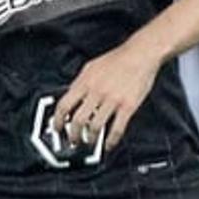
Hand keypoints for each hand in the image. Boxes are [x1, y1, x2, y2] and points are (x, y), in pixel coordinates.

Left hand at [52, 39, 160, 156]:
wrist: (141, 54)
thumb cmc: (118, 59)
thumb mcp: (91, 66)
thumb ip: (80, 82)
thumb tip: (70, 96)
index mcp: (85, 82)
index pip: (64, 105)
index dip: (57, 120)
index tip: (57, 128)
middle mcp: (96, 92)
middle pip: (77, 120)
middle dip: (73, 135)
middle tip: (73, 140)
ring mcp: (112, 100)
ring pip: (95, 127)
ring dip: (90, 139)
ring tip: (90, 142)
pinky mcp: (128, 106)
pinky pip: (117, 129)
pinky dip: (111, 141)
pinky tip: (109, 144)